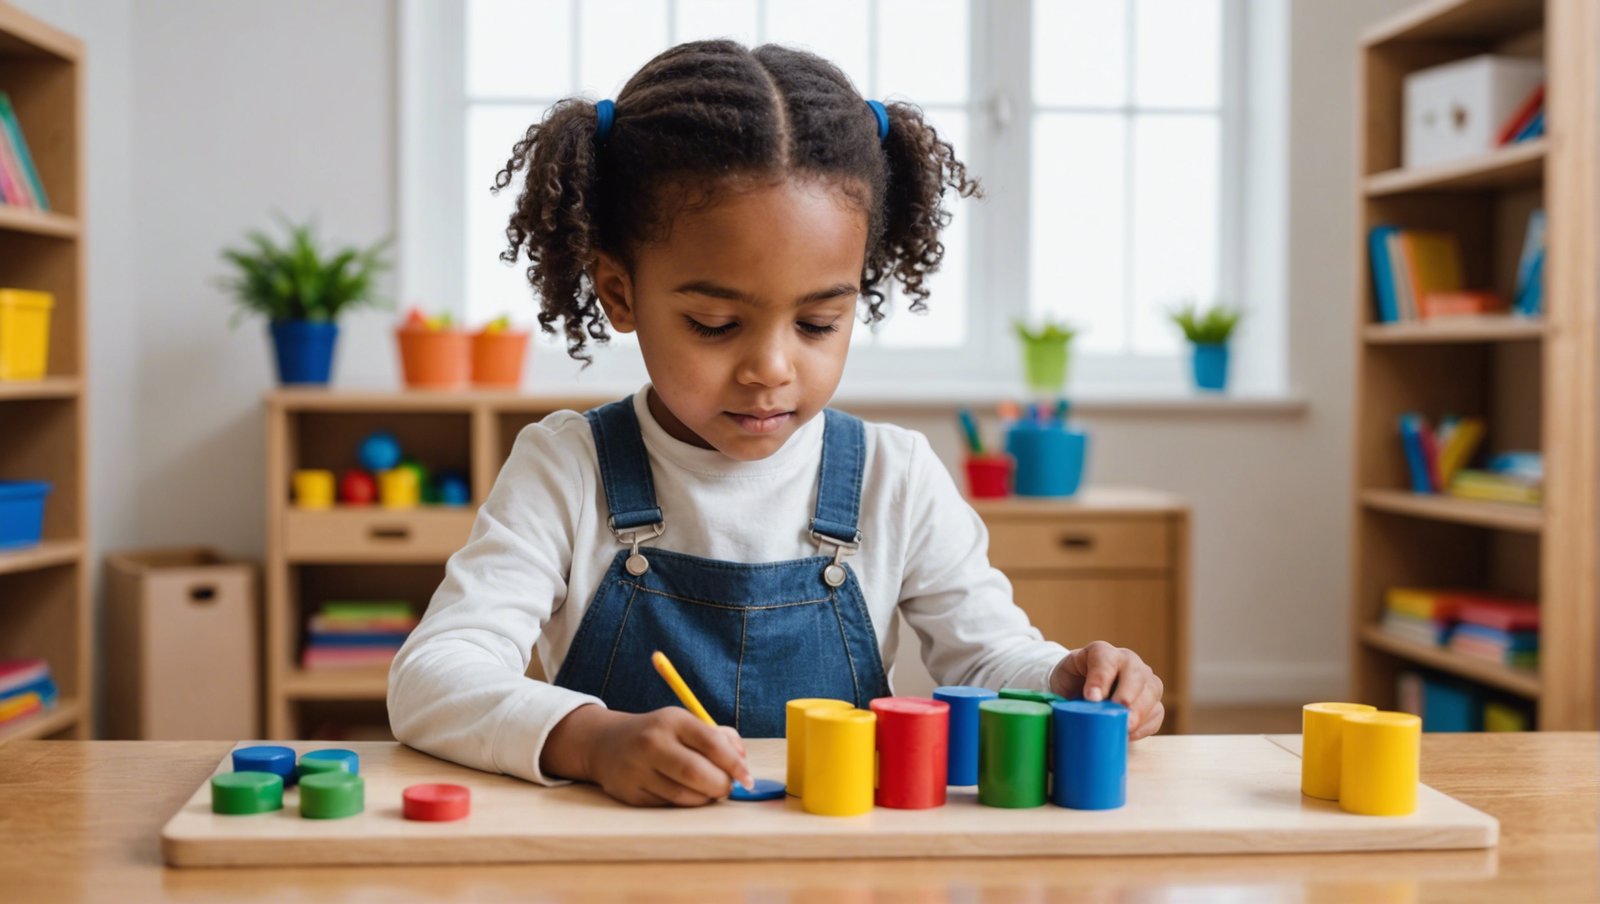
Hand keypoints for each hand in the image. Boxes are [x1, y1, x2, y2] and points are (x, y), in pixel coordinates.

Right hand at [541, 704, 752, 806]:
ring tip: (708, 791)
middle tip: (728, 788)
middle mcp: (652, 742)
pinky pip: (667, 806)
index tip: (748, 778)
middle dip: (721, 785)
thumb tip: (742, 760)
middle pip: (696, 772)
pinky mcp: (629, 793)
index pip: (711, 742)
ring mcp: (637, 769)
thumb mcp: (685, 724)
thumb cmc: (659, 734)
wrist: (606, 743)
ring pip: (683, 795)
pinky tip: (685, 794)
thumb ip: (719, 737)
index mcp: (672, 720)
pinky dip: (684, 804)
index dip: (734, 764)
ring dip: (704, 798)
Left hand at [1050, 641, 1164, 740]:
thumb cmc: (1071, 680)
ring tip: (1127, 726)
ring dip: (1141, 710)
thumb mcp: (1063, 678)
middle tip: (1119, 712)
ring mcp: (1143, 679)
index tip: (1092, 698)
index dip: (1100, 678)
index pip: (1105, 660)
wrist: (1079, 686)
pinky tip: (1131, 733)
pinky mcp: (1152, 699)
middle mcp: (1127, 661)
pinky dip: (1146, 724)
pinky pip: (1157, 711)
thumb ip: (1068, 688)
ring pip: (1152, 690)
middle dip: (1128, 695)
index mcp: (1103, 652)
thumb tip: (1078, 709)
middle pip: (1136, 673)